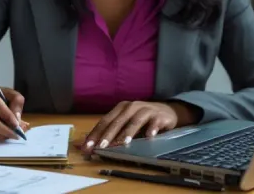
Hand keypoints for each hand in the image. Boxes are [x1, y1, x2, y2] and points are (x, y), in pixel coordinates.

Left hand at [80, 101, 198, 153]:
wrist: (166, 113)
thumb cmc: (142, 121)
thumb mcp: (126, 124)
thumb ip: (112, 133)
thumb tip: (91, 146)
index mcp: (120, 109)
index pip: (105, 121)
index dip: (95, 134)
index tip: (87, 147)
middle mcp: (131, 107)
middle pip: (117, 121)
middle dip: (108, 134)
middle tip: (101, 146)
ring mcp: (146, 110)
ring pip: (135, 121)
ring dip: (129, 132)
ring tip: (123, 143)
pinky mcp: (159, 116)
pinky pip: (154, 122)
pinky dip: (152, 129)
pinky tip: (149, 136)